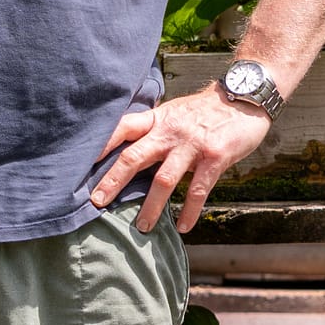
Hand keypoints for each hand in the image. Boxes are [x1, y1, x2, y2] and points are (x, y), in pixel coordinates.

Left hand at [91, 86, 272, 231]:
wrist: (246, 97)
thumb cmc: (207, 110)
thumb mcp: (175, 112)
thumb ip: (154, 130)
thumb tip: (129, 153)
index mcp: (158, 119)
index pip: (121, 129)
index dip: (99, 145)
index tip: (78, 164)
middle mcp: (171, 131)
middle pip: (134, 156)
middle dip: (113, 181)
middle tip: (96, 203)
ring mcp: (192, 144)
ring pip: (163, 180)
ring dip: (151, 207)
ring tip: (143, 227)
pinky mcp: (215, 157)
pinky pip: (198, 189)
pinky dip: (189, 211)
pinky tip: (183, 226)